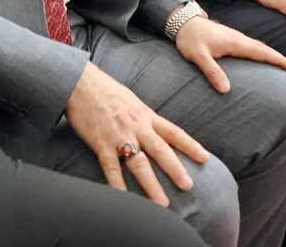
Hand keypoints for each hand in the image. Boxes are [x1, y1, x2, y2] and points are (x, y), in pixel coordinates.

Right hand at [64, 63, 209, 205]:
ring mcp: (118, 135)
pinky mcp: (100, 143)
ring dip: (151, 185)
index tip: (205, 158)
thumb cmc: (105, 89)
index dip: (190, 145)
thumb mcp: (131, 100)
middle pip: (160, 150)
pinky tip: (125, 198)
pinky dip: (118, 184)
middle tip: (188, 186)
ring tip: (162, 203)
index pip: (173, 132)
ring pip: (138, 163)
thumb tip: (155, 129)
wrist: (79, 82)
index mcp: (145, 115)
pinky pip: (111, 167)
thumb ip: (144, 117)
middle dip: (175, 169)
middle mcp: (136, 125)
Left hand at [173, 14, 285, 91]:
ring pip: (258, 48)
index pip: (263, 52)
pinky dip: (261, 53)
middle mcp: (239, 39)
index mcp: (236, 43)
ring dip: (272, 56)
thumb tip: (226, 90)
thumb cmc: (190, 39)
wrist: (182, 21)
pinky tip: (261, 58)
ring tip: (283, 66)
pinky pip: (251, 47)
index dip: (279, 60)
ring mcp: (235, 38)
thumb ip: (212, 71)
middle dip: (280, 59)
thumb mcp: (199, 56)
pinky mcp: (230, 39)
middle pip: (265, 50)